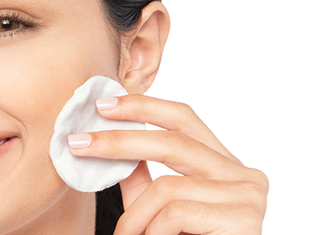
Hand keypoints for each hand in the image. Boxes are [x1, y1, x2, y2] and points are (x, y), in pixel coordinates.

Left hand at [69, 94, 267, 234]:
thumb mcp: (156, 213)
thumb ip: (142, 179)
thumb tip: (109, 140)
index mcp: (227, 167)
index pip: (184, 120)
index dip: (143, 106)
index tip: (102, 105)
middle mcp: (246, 176)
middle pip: (175, 141)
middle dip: (120, 142)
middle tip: (79, 143)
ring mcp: (248, 197)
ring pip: (167, 187)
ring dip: (134, 219)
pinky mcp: (243, 220)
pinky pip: (175, 214)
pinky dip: (151, 233)